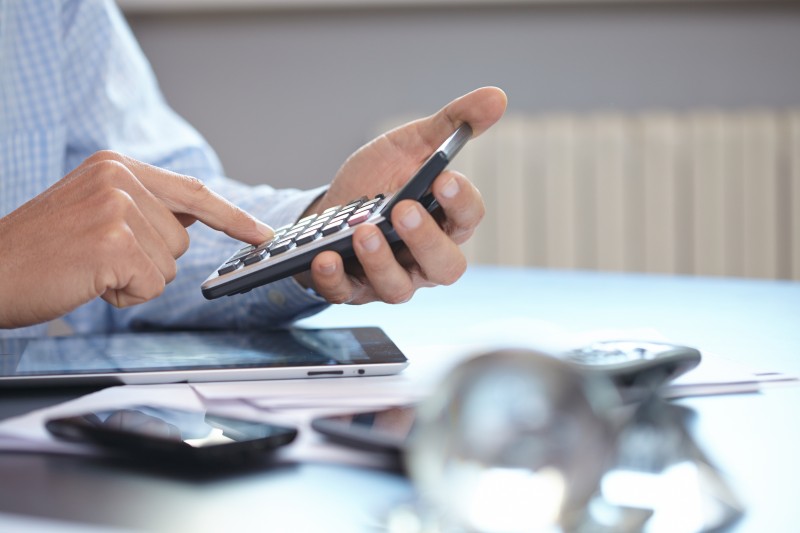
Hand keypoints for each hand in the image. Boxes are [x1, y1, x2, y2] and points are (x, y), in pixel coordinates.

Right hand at [0, 151, 272, 327]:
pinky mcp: (113, 241)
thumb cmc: (40, 251)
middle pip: (181, 237)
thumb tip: (192, 217)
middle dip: (148, 259)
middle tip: (96, 256)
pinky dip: (124, 294)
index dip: (232, 216)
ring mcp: (117, 207)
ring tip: (88, 266)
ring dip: (134, 277)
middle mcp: (119, 177)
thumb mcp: (93, 209)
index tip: (263, 234)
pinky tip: (89, 281)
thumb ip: (143, 206)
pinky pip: (151, 284)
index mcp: (116, 165)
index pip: (192, 191)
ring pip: (169, 264)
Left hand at [298, 86, 506, 303]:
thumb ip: (451, 124)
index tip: (444, 177)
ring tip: (362, 231)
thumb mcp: (412, 145)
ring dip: (381, 261)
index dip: (461, 202)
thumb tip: (497, 96)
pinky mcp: (352, 289)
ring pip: (398, 288)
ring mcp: (389, 277)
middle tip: (404, 209)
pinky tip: (325, 256)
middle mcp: (424, 258)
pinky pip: (347, 294)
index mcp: (446, 222)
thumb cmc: (379, 180)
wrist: (330, 207)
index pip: (467, 219)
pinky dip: (335, 279)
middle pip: (444, 266)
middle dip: (425, 240)